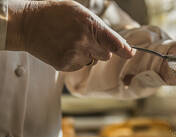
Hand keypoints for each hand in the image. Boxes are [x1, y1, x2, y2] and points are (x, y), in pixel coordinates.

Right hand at [6, 0, 134, 71]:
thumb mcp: (81, 13)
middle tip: (84, 39)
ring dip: (86, 55)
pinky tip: (63, 49)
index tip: (131, 53)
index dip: (124, 50)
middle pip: (106, 55)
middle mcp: (84, 41)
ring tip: (69, 42)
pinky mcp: (65, 64)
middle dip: (99, 49)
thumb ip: (102, 29)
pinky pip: (79, 66)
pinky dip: (74, 60)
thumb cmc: (56, 14)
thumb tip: (123, 47)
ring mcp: (74, 54)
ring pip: (92, 62)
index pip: (114, 43)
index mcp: (90, 25)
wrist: (27, 22)